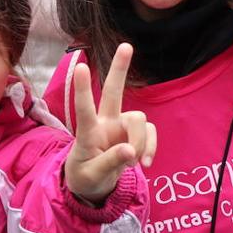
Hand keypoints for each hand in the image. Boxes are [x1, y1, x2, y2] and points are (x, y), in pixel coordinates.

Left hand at [64, 44, 157, 204]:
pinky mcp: (135, 135)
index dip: (83, 90)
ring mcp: (121, 127)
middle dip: (119, 70)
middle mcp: (105, 123)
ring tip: (133, 163)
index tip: (81, 68)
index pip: (84, 110)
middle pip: (113, 92)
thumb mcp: (91, 176)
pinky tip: (144, 163)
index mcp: (87, 133)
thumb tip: (130, 151)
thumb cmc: (85, 177)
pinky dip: (151, 148)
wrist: (93, 187)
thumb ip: (110, 163)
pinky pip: (151, 133)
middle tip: (126, 46)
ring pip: (139, 120)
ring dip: (140, 143)